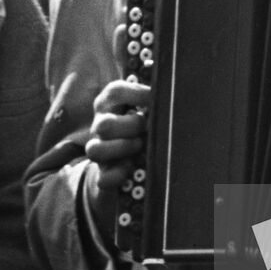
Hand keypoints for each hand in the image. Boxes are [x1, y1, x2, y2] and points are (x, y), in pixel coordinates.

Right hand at [83, 79, 150, 233]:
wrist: (122, 160)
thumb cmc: (139, 127)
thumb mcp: (143, 109)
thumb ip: (153, 102)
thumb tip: (175, 96)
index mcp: (109, 104)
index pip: (115, 92)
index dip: (137, 94)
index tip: (156, 100)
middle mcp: (99, 125)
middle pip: (104, 124)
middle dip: (131, 127)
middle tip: (147, 128)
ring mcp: (98, 150)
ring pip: (95, 150)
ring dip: (122, 149)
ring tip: (140, 147)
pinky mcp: (102, 173)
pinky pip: (104, 177)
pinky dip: (119, 174)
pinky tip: (132, 169)